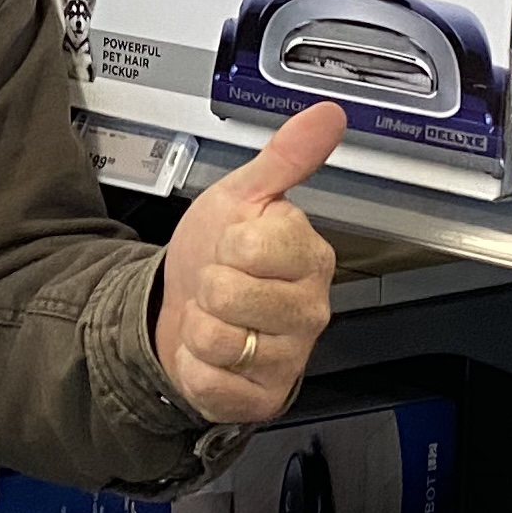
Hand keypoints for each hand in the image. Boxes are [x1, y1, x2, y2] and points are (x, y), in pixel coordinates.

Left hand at [154, 102, 343, 425]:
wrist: (184, 310)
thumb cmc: (217, 257)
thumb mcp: (240, 197)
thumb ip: (284, 158)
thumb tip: (327, 115)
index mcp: (309, 257)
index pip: (252, 246)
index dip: (227, 244)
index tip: (234, 246)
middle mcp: (308, 310)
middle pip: (229, 295)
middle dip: (208, 288)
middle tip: (222, 287)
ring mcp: (289, 357)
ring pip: (217, 339)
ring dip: (199, 329)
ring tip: (217, 320)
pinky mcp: (264, 397)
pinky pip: (212, 382)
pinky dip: (196, 369)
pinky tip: (213, 357)